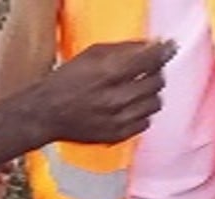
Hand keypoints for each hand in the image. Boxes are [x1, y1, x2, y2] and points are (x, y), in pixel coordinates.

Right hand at [20, 40, 174, 146]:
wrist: (46, 114)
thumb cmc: (66, 81)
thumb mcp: (91, 55)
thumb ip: (123, 49)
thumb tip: (151, 46)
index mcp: (108, 73)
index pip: (150, 60)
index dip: (163, 52)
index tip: (168, 48)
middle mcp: (115, 98)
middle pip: (157, 82)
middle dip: (154, 72)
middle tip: (145, 71)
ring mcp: (118, 120)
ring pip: (155, 103)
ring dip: (149, 94)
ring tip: (135, 91)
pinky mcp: (118, 136)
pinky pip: (146, 122)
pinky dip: (141, 113)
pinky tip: (128, 108)